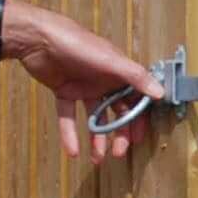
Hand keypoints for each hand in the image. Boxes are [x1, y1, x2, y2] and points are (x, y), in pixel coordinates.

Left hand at [12, 7, 162, 160]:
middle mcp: (103, 80)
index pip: (135, 99)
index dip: (138, 118)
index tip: (139, 138)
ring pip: (95, 117)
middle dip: (119, 133)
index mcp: (118, 71)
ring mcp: (84, 86)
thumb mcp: (110, 60)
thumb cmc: (76, 43)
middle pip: (117, 111)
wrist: (38, 38)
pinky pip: (69, 117)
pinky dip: (70, 134)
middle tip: (119, 153)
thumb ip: (136, 77)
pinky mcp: (64, 91)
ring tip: (97, 159)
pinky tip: (73, 151)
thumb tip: (160, 93)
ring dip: (97, 139)